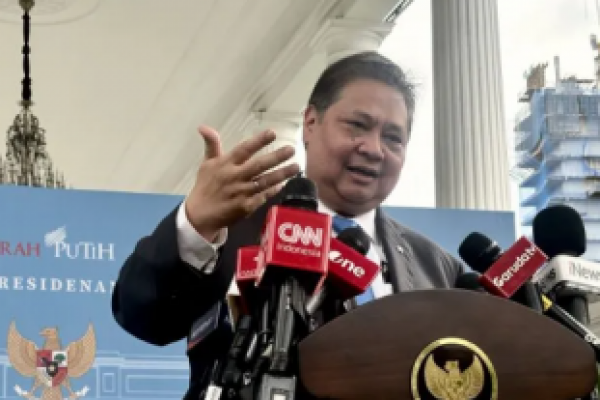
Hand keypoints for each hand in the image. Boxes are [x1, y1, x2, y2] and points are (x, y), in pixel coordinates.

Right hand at [185, 125, 299, 239]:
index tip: (272, 133)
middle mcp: (235, 177)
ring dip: (282, 174)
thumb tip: (204, 126)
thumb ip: (211, 145)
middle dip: (276, 157)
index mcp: (225, 164)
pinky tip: (283, 184)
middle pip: (259, 165)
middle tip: (292, 149)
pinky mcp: (246, 207)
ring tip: (296, 166)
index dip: (258, 141)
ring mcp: (242, 192)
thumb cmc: (206, 186)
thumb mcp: (207, 164)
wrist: (201, 215)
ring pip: (265, 181)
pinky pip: (263, 196)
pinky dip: (273, 190)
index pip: (244, 149)